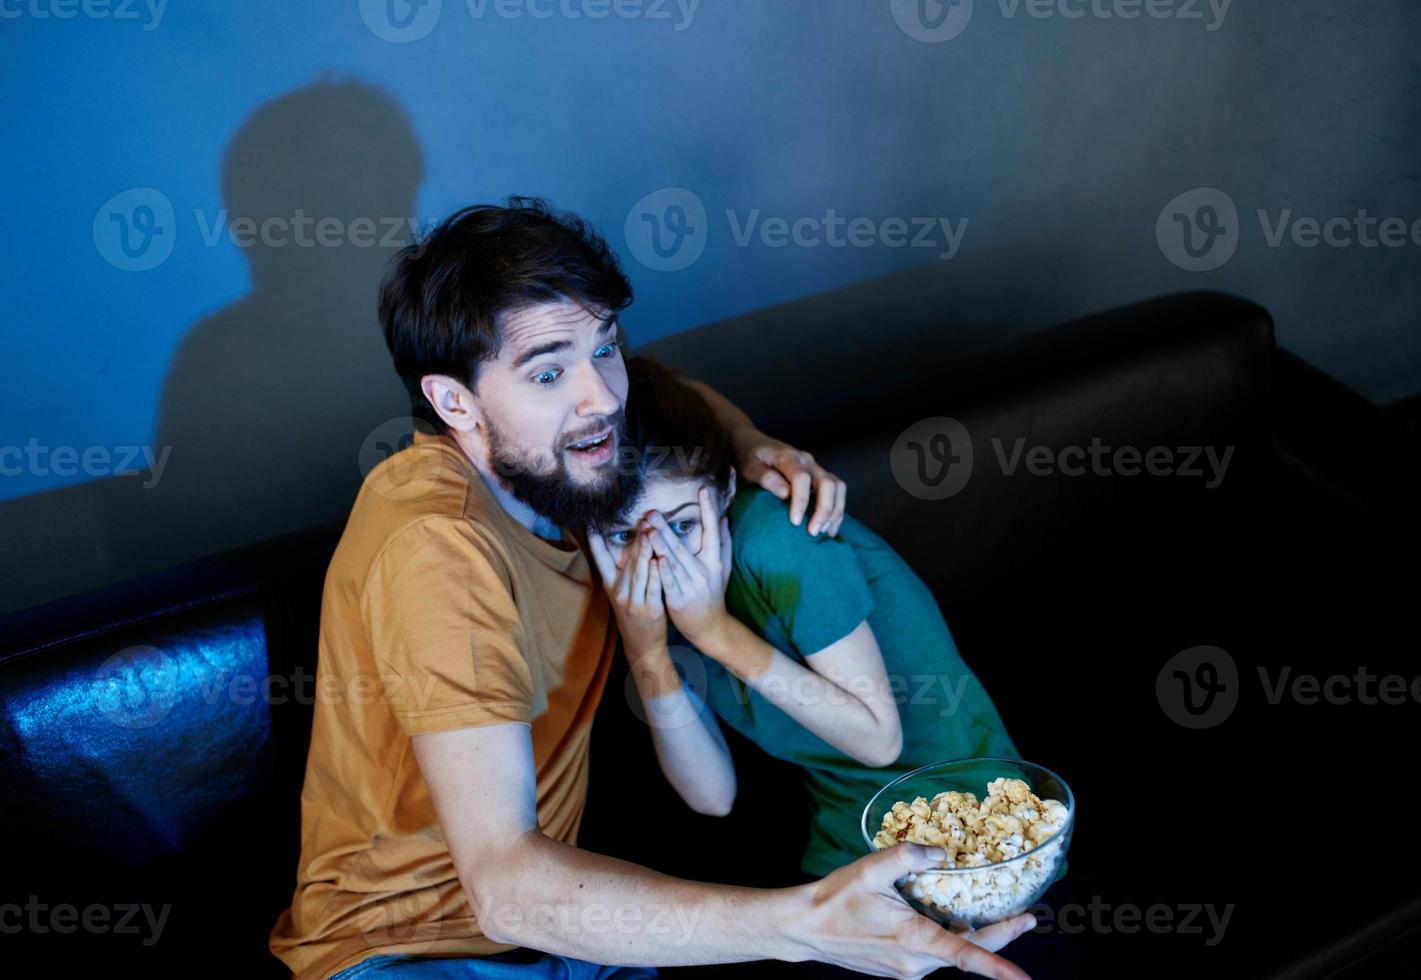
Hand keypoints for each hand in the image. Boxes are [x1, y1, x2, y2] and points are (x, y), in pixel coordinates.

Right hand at [588, 525, 667, 659]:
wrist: (643, 646)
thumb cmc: (634, 615)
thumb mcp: (622, 593)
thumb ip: (624, 571)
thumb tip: (626, 544)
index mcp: (611, 586)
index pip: (600, 560)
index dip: (595, 541)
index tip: (591, 523)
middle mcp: (620, 592)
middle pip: (626, 561)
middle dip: (634, 539)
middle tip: (640, 519)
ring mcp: (634, 602)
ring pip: (639, 572)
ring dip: (645, 551)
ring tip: (649, 533)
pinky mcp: (650, 610)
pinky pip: (654, 588)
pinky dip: (657, 573)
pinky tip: (660, 559)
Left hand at [645, 486, 731, 645]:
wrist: (711, 627)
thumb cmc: (714, 594)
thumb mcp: (723, 569)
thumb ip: (724, 543)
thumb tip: (724, 518)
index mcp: (714, 561)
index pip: (712, 531)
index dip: (709, 510)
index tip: (704, 490)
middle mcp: (703, 572)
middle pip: (684, 546)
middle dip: (667, 527)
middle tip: (652, 510)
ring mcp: (691, 586)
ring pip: (674, 562)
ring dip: (660, 544)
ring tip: (647, 528)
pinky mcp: (679, 600)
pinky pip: (669, 583)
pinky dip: (663, 571)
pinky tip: (656, 558)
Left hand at [734, 431, 845, 536]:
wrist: (754, 443)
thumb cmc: (749, 457)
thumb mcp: (749, 467)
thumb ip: (766, 478)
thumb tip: (785, 494)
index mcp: (787, 457)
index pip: (801, 478)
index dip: (801, 501)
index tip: (795, 522)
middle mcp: (806, 461)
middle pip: (827, 483)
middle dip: (824, 509)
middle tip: (813, 532)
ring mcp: (815, 467)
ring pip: (837, 487)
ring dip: (834, 511)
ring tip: (824, 532)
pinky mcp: (819, 475)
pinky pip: (837, 491)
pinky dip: (837, 509)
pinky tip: (829, 528)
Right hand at [788, 842, 1036, 979]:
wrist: (805, 929)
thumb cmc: (835, 899)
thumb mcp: (870, 869)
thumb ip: (908, 856)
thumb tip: (940, 852)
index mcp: (914, 940)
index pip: (966, 955)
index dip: (999, 965)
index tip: (1023, 977)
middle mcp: (916, 963)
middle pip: (969, 952)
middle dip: (1001, 936)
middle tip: (1028, 917)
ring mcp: (908, 969)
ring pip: (953, 955)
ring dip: (975, 936)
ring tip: (996, 914)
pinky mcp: (901, 969)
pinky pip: (935, 955)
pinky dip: (950, 939)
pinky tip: (950, 919)